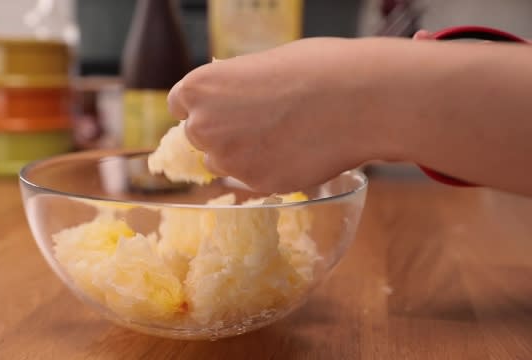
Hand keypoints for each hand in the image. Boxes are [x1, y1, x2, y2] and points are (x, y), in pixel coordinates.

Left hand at [167, 39, 386, 192]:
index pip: (179, 105)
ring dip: (242, 155)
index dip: (201, 107)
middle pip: (198, 137)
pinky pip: (252, 179)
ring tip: (283, 137)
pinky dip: (268, 169)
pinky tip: (296, 151)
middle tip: (258, 124)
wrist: (357, 99)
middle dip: (220, 133)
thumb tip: (223, 93)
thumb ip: (232, 84)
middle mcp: (204, 127)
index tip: (219, 109)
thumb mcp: (261, 63)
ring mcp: (229, 160)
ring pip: (223, 163)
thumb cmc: (315, 69)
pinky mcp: (257, 184)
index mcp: (199, 89)